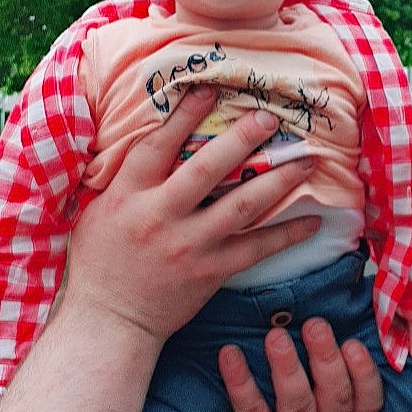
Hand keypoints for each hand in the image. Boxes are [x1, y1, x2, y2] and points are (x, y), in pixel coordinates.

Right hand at [65, 85, 319, 344]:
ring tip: (305, 161)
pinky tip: (312, 220)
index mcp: (128, 196)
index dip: (183, 115)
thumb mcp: (99, 211)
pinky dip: (286, 234)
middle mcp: (160, 217)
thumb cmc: (100, 262)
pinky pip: (256, 249)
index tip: (211, 90)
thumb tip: (157, 139)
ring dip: (276, 181)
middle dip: (241, 140)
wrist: (110, 321)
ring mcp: (189, 246)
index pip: (157, 146)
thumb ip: (127, 178)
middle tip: (269, 118)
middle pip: (206, 170)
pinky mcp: (211, 272)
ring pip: (240, 207)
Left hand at [192, 318, 382, 411]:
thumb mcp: (312, 381)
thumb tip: (335, 298)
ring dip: (288, 368)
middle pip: (336, 397)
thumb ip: (324, 352)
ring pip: (297, 405)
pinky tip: (230, 354)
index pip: (369, 399)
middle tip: (315, 325)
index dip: (365, 373)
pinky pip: (251, 410)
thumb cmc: (280, 400)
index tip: (352, 342)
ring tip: (275, 337)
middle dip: (326, 359)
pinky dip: (241, 380)